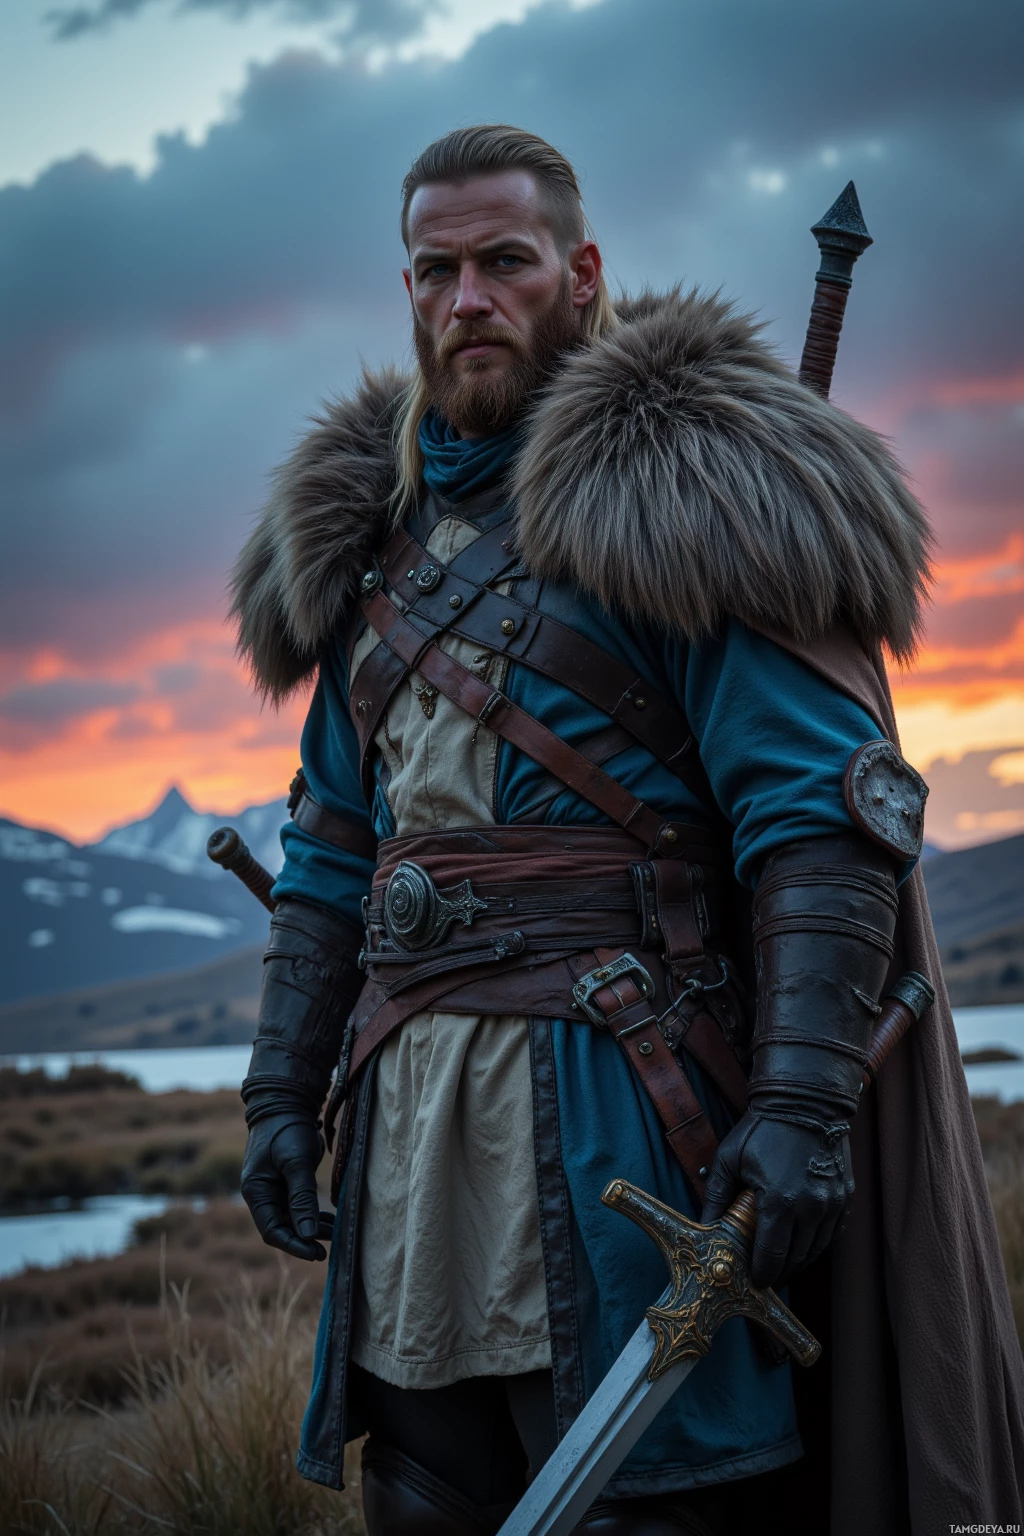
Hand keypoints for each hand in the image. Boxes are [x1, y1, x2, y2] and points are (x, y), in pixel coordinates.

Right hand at [240, 1111, 333, 1261]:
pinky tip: (331, 1220)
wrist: (286, 1102)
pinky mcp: (287, 1182)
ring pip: (293, 1218)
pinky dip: (313, 1215)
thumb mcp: (296, 1162)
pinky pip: (299, 1206)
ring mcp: (274, 1188)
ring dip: (312, 1228)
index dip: (294, 1245)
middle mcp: (262, 1193)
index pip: (272, 1230)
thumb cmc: (287, 1129)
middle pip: (282, 1227)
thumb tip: (306, 1233)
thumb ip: (301, 1197)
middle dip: (304, 1239)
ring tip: (336, 1233)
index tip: (317, 1253)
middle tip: (328, 1250)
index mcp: (256, 1190)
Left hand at [701, 1110, 853, 1289]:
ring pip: (817, 1250)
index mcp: (780, 1201)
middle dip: (779, 1272)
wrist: (804, 1099)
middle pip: (796, 1259)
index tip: (753, 1281)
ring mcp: (832, 1203)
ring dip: (800, 1262)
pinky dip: (818, 1244)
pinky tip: (804, 1246)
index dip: (761, 1274)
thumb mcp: (729, 1158)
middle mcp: (811, 1208)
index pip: (771, 1256)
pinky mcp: (845, 1195)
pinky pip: (834, 1233)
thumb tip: (704, 1228)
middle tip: (766, 1278)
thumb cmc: (763, 1127)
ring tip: (783, 1267)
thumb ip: (716, 1196)